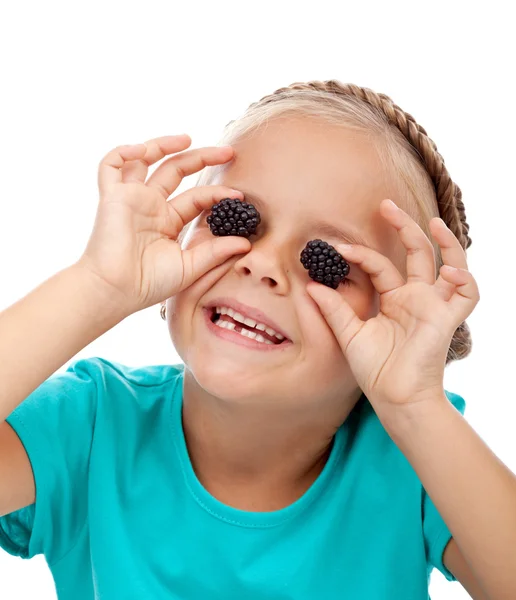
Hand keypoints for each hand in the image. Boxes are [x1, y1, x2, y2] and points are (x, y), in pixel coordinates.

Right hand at [76, 135, 249, 315]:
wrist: (116, 291)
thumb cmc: (149, 284)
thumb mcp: (190, 267)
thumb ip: (216, 253)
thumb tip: (247, 244)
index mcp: (168, 222)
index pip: (197, 197)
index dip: (218, 194)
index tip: (239, 197)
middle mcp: (150, 206)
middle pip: (176, 170)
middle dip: (202, 157)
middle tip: (229, 152)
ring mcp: (131, 198)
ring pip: (145, 160)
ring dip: (164, 144)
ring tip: (188, 138)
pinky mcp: (111, 196)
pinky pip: (111, 165)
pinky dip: (124, 152)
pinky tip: (144, 150)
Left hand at [306, 199, 479, 412]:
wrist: (392, 397)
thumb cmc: (373, 369)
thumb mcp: (349, 334)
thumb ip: (334, 309)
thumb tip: (312, 285)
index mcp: (393, 299)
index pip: (380, 265)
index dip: (360, 254)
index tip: (337, 250)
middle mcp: (415, 297)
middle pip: (416, 252)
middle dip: (404, 226)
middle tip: (385, 204)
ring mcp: (433, 305)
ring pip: (449, 264)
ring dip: (445, 242)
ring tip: (432, 222)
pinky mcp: (447, 319)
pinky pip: (466, 295)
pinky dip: (464, 280)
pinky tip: (449, 271)